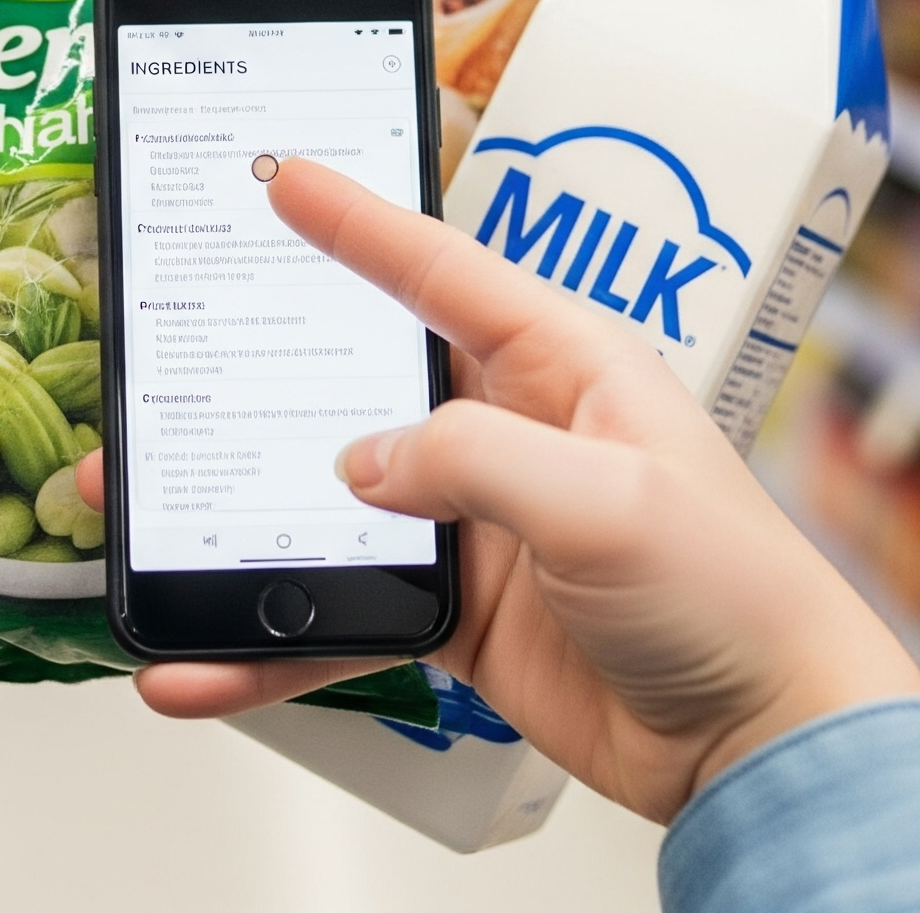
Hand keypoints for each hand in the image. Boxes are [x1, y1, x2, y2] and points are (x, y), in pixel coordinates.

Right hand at [104, 158, 919, 824]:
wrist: (766, 744)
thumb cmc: (734, 595)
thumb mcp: (607, 501)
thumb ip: (475, 461)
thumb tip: (359, 463)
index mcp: (559, 362)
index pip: (436, 271)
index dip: (356, 221)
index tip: (284, 176)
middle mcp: (509, 426)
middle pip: (358, 382)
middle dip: (260, 377)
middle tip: (174, 360)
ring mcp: (477, 519)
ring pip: (332, 498)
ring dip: (244, 515)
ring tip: (153, 520)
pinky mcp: (458, 606)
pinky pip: (344, 606)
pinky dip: (277, 638)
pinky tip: (213, 664)